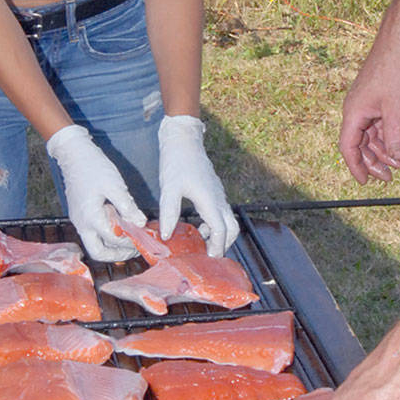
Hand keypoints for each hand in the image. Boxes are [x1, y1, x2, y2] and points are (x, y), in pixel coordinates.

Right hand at [45, 125, 144, 260]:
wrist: (73, 154)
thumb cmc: (93, 167)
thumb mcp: (114, 185)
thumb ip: (128, 206)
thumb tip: (140, 224)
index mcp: (91, 217)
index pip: (114, 239)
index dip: (131, 241)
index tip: (145, 237)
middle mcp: (82, 224)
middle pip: (99, 253)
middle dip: (118, 254)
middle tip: (136, 248)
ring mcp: (79, 221)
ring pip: (95, 245)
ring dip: (113, 246)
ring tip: (131, 239)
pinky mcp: (80, 216)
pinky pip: (93, 233)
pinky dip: (107, 236)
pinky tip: (120, 226)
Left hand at [158, 115, 238, 256]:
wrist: (184, 140)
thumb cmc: (176, 162)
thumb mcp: (169, 188)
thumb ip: (169, 212)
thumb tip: (167, 236)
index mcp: (210, 200)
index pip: (221, 230)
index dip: (217, 247)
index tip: (210, 259)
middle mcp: (219, 198)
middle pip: (232, 228)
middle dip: (223, 245)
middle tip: (209, 257)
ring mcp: (219, 194)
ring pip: (228, 221)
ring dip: (219, 235)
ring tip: (202, 244)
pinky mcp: (215, 191)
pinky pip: (221, 213)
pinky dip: (215, 225)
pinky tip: (198, 227)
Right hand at [339, 0, 399, 184]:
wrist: (399, 42)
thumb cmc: (394, 70)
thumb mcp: (397, 107)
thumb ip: (395, 134)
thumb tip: (395, 157)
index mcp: (354, 112)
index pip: (348, 147)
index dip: (356, 166)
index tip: (365, 182)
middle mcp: (356, 110)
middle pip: (360, 144)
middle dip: (374, 161)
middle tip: (390, 176)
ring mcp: (366, 105)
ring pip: (370, 136)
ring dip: (383, 150)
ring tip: (399, 163)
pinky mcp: (377, 100)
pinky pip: (378, 125)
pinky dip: (388, 137)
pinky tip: (399, 146)